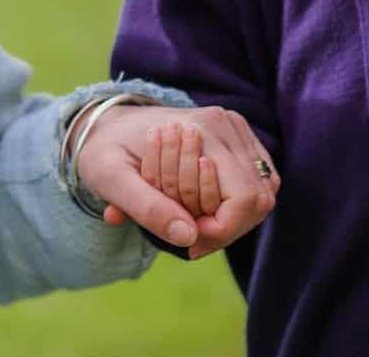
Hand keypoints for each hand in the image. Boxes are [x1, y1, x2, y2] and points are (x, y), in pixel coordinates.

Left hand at [74, 104, 277, 257]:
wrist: (108, 124)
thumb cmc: (105, 150)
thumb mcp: (111, 179)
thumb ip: (146, 207)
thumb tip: (187, 237)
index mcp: (202, 127)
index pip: (244, 197)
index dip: (223, 230)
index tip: (190, 243)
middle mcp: (227, 124)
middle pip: (258, 198)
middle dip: (225, 229)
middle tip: (190, 243)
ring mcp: (236, 130)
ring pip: (262, 194)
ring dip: (231, 220)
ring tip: (194, 227)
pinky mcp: (238, 141)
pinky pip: (257, 185)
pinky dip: (234, 207)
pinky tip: (205, 213)